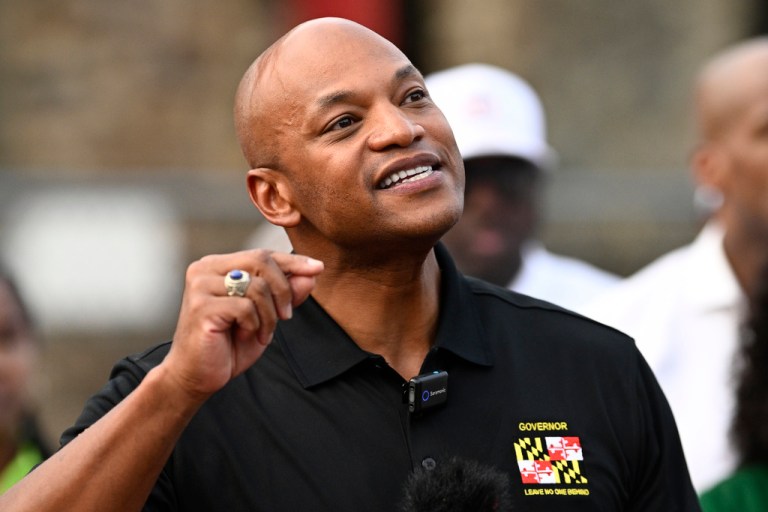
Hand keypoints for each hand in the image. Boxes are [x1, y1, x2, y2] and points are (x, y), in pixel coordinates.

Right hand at [163, 249, 323, 400]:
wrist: (196, 376)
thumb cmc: (228, 344)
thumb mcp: (266, 315)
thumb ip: (287, 293)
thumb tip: (312, 273)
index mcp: (219, 265)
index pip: (262, 254)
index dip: (292, 261)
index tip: (317, 268)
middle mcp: (205, 269)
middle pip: (261, 260)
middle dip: (283, 290)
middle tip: (285, 317)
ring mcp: (200, 285)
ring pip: (257, 286)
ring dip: (269, 315)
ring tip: (261, 333)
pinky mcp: (201, 306)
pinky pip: (245, 307)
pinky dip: (255, 325)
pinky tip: (246, 335)